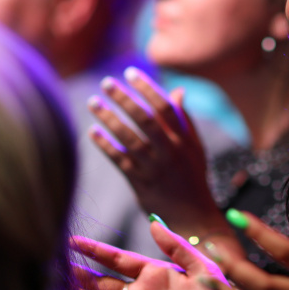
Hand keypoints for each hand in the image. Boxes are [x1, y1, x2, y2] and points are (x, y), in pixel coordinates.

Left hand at [87, 69, 233, 249]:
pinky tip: (93, 132)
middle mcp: (170, 151)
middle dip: (125, 98)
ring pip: (129, 138)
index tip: (130, 72)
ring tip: (93, 102)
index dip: (147, 87)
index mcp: (185, 139)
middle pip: (145, 119)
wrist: (193, 217)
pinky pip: (120, 160)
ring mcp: (155, 168)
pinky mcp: (141, 183)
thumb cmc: (192, 177)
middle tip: (106, 82)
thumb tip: (177, 91)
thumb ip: (184, 119)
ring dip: (110, 118)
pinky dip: (106, 145)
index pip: (165, 107)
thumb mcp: (195, 147)